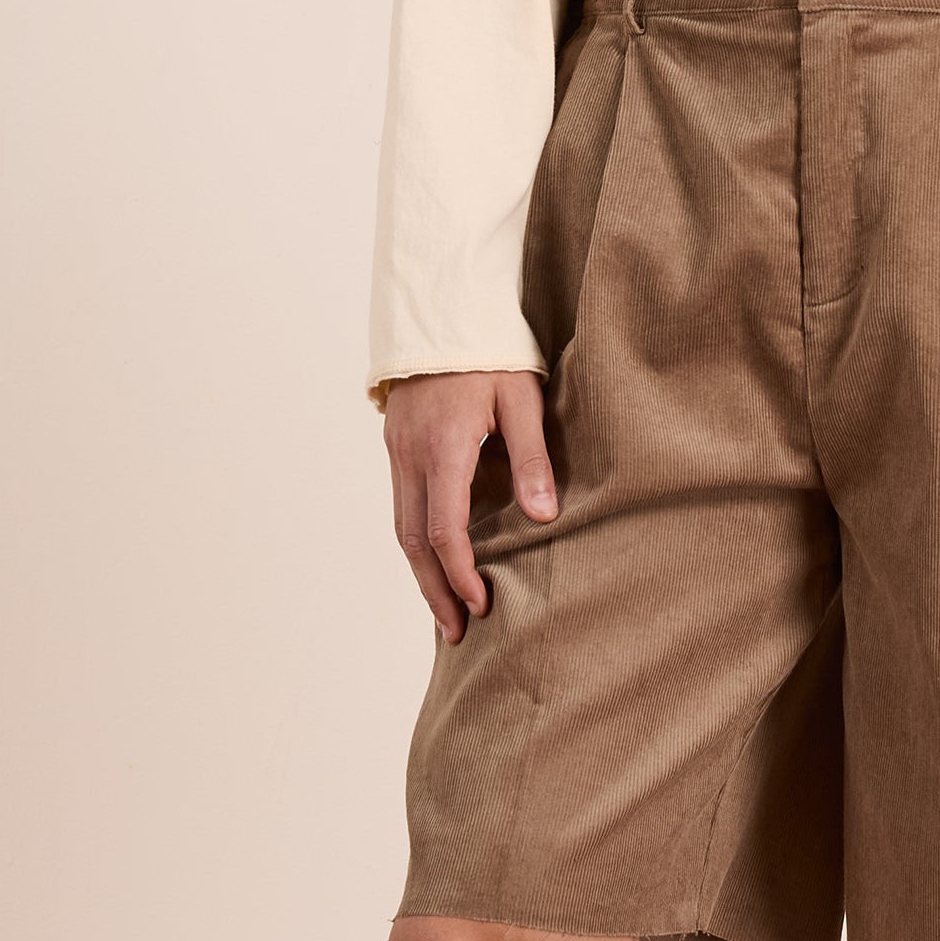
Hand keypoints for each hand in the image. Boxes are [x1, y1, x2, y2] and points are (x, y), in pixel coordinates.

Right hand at [385, 368, 557, 640]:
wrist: (442, 309)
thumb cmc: (491, 352)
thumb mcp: (522, 399)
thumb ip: (532, 458)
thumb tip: (543, 517)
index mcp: (443, 447)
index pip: (444, 529)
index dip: (461, 573)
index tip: (481, 605)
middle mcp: (411, 455)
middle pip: (412, 541)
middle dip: (435, 590)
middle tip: (457, 631)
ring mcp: (398, 451)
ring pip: (400, 527)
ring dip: (421, 572)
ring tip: (444, 610)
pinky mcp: (396, 445)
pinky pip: (401, 506)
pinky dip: (416, 542)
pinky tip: (434, 561)